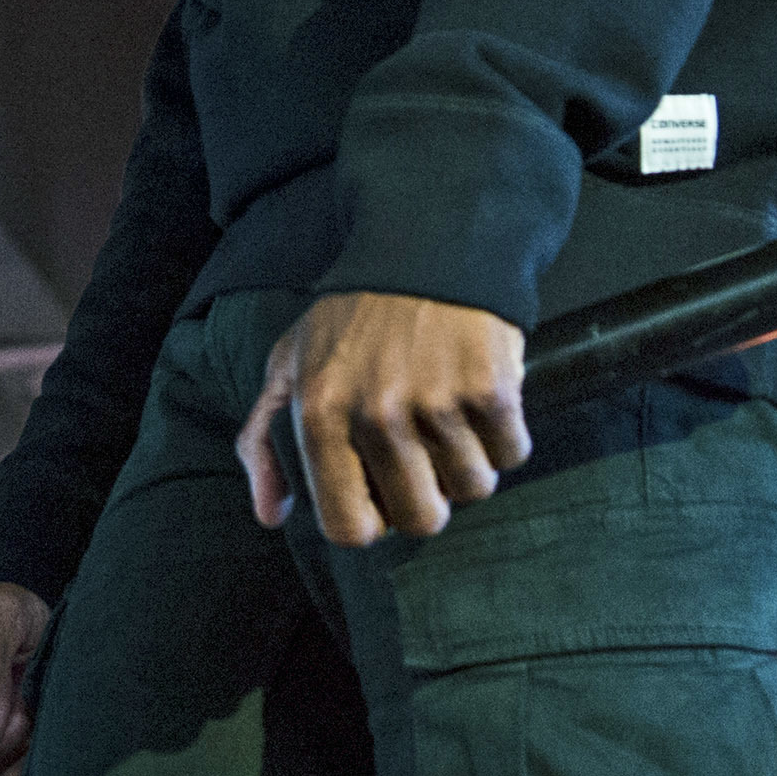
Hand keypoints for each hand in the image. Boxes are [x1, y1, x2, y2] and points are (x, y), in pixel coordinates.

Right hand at [0, 581, 49, 775]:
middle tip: (34, 706)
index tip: (20, 713)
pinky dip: (51, 751)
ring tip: (45, 706)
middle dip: (17, 752)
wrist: (23, 602)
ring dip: (38, 753)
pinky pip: (34, 769)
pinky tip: (55, 716)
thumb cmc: (0, 605)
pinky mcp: (14, 743)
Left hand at [239, 290, 529, 547]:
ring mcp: (438, 403)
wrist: (427, 246)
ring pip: (473, 488)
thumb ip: (264, 442)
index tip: (380, 496)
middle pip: (422, 520)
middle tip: (425, 457)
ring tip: (453, 419)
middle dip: (429, 498)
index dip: (371, 521)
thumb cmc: (353, 316)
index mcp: (320, 416)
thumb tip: (273, 515)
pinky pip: (512, 453)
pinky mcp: (491, 388)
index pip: (349, 528)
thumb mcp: (288, 365)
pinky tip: (483, 399)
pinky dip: (506, 435)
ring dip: (470, 463)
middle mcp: (376, 415)